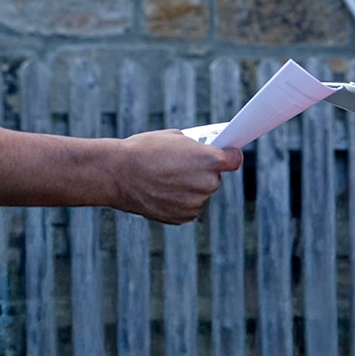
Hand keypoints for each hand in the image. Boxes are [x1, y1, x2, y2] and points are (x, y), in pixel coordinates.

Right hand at [111, 131, 242, 224]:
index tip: (226, 153)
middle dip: (203, 171)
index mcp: (210, 160)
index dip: (229, 155)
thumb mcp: (176, 138)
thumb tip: (203, 153)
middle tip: (184, 165)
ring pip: (200, 193)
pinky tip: (163, 191)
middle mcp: (208, 183)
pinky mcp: (184, 217)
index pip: (234, 159)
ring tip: (167, 178)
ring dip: (190, 187)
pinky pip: (189, 206)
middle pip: (214, 177)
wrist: (119, 174)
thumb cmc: (146, 149)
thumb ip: (196, 148)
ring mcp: (196, 203)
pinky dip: (181, 201)